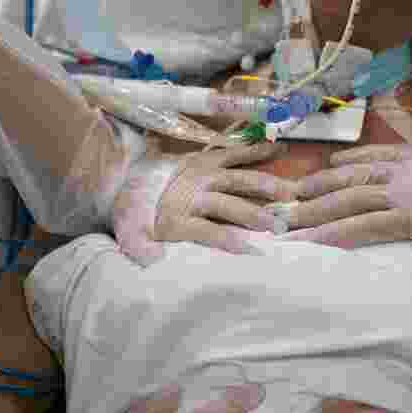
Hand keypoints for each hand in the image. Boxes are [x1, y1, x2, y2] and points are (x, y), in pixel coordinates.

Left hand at [112, 142, 297, 265]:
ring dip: (263, 185)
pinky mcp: (205, 159)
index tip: (251, 251)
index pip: (207, 230)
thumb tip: (155, 262)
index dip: (228, 240)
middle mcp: (192, 193)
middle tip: (279, 224)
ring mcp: (201, 173)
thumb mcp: (132, 238)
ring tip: (289, 193)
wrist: (122, 180)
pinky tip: (279, 150)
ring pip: (236, 178)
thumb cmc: (135, 216)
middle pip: (227, 203)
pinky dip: (256, 151)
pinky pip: (234, 153)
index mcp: (176, 217)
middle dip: (253, 214)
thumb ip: (143, 251)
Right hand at [284, 144, 411, 280]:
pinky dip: (352, 157)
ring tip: (296, 192)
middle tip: (281, 219)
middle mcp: (402, 188)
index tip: (299, 241)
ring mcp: (407, 166)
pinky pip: (376, 152)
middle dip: (311, 210)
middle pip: (347, 199)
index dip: (327, 234)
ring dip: (323, 182)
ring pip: (355, 173)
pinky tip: (335, 161)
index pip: (360, 227)